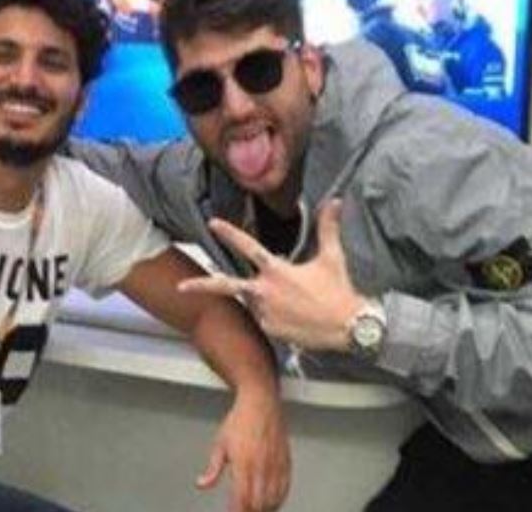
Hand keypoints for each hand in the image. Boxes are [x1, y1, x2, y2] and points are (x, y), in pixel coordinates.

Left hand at [179, 199, 361, 350]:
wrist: (351, 327)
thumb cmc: (340, 292)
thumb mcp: (332, 257)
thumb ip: (328, 227)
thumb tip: (334, 201)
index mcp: (277, 271)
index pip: (248, 247)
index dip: (229, 233)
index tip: (213, 224)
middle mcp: (266, 292)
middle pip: (227, 286)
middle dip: (202, 286)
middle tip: (181, 287)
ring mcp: (266, 314)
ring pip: (253, 302)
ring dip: (262, 298)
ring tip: (293, 302)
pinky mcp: (272, 331)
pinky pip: (265, 320)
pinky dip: (273, 315)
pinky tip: (296, 316)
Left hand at [196, 393, 290, 510]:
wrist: (260, 402)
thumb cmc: (240, 420)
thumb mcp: (220, 444)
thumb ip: (212, 469)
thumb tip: (202, 484)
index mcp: (243, 462)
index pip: (241, 498)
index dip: (236, 511)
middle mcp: (261, 465)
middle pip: (258, 503)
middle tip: (242, 511)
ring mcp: (276, 464)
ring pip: (273, 499)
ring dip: (264, 508)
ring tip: (255, 509)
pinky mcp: (286, 461)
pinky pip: (285, 488)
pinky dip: (278, 499)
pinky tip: (271, 502)